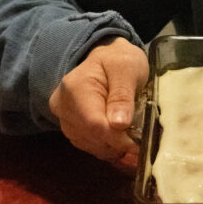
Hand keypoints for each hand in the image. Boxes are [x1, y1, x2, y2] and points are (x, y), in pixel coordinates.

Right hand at [49, 37, 148, 169]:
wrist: (108, 56)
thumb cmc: (119, 59)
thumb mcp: (128, 68)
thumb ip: (123, 94)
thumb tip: (119, 124)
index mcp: (75, 88)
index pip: (93, 124)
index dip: (117, 138)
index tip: (137, 143)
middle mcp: (63, 105)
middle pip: (90, 137)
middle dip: (117, 143)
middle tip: (140, 141)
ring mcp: (64, 118)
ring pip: (89, 145)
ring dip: (112, 147)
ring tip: (132, 137)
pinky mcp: (71, 127)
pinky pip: (89, 145)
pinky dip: (106, 146)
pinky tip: (120, 139)